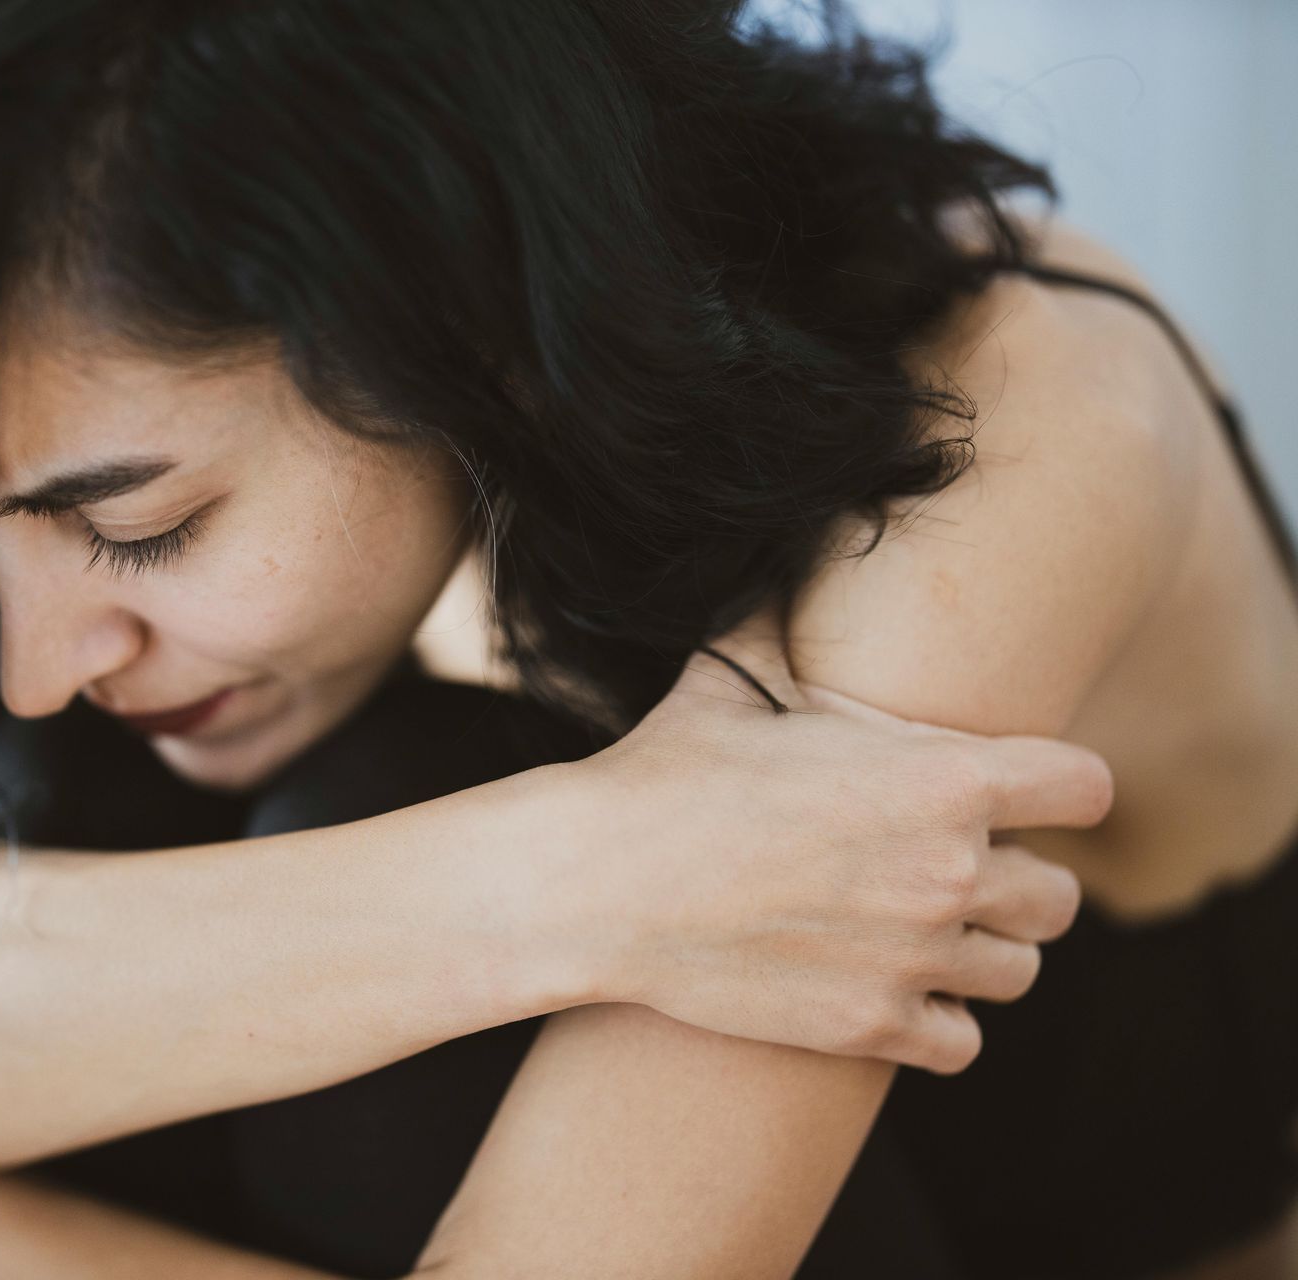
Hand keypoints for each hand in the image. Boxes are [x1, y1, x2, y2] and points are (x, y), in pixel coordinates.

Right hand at [542, 648, 1108, 1074]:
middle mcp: (950, 873)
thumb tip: (794, 535)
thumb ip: (784, 621)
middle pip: (1060, 897)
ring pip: (1016, 972)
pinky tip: (891, 988)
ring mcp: (915, 958)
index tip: (1022, 796)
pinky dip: (938, 1021)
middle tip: (952, 869)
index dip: (1058, 788)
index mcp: (942, 779)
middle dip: (1017, 881)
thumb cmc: (662, 772)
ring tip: (922, 932)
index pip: (1085, 789)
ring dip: (979, 952)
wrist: (597, 884)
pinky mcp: (872, 1026)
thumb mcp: (729, 678)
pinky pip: (963, 1042)